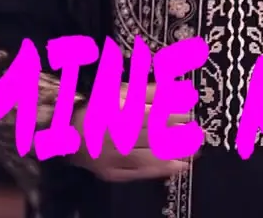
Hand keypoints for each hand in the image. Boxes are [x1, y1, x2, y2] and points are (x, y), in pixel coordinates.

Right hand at [67, 84, 192, 181]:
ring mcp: (112, 155)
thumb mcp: (120, 91)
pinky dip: (161, 169)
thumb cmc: (97, 108)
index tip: (188, 112)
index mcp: (115, 111)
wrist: (67, 133)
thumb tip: (176, 88)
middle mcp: (114, 134)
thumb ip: (148, 90)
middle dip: (177, 133)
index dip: (172, 113)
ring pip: (148, 155)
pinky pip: (140, 173)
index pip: (149, 112)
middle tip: (195, 132)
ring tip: (193, 149)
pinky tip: (178, 165)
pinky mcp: (112, 172)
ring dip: (174, 153)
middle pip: (151, 134)